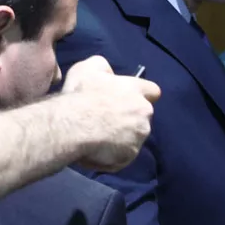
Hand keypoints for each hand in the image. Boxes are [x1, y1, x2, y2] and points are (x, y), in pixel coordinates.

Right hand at [61, 56, 160, 170]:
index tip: (129, 100)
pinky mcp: (130, 155)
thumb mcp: (88, 68)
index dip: (141, 96)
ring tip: (97, 139)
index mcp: (136, 90)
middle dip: (129, 119)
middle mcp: (144, 113)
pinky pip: (121, 157)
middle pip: (142, 117)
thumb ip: (103, 67)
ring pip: (133, 138)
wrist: (72, 126)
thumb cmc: (80, 94)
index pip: (153, 91)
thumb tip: (109, 73)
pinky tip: (94, 151)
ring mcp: (139, 136)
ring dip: (120, 139)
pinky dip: (110, 157)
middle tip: (106, 122)